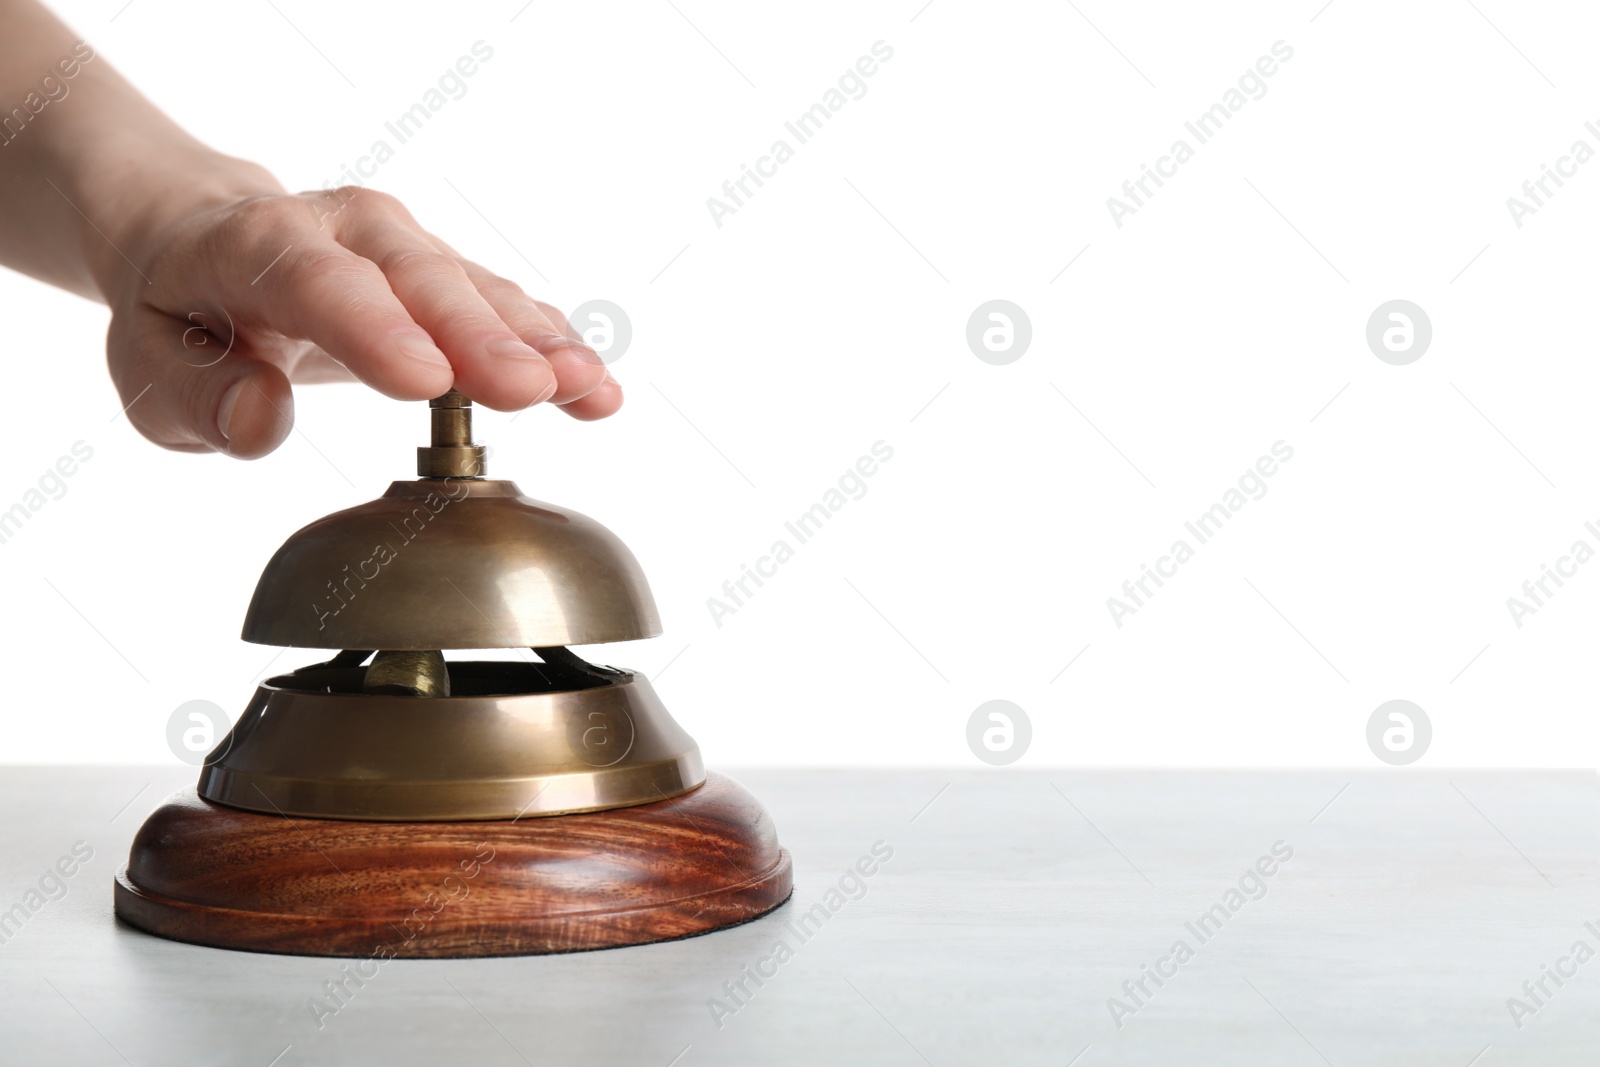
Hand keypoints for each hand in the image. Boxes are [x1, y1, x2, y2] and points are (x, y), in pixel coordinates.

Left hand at [102, 184, 619, 458]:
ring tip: (590, 390)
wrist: (206, 238)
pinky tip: (596, 387)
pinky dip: (552, 347)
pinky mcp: (448, 276)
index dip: (373, 329)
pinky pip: (506, 308)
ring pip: (477, 289)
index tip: (426, 380)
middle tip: (532, 389)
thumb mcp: (150, 368)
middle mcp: (345, 230)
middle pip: (419, 278)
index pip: (318, 282)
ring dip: (539, 342)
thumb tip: (263, 419)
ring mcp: (407, 248)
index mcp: (257, 243)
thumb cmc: (184, 312)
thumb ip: (200, 397)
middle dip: (480, 335)